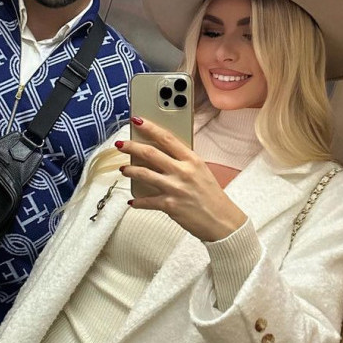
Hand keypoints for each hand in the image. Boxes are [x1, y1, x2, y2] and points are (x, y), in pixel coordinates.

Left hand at [116, 118, 246, 242]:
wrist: (221, 221)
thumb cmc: (211, 196)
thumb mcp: (201, 171)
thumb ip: (183, 161)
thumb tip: (160, 153)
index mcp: (192, 160)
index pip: (167, 138)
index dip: (149, 127)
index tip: (137, 121)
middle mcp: (183, 171)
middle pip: (150, 153)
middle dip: (132, 147)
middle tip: (121, 145)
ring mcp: (175, 188)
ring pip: (144, 174)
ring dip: (130, 170)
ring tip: (123, 169)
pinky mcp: (169, 205)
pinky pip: (147, 201)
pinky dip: (137, 201)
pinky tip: (132, 201)